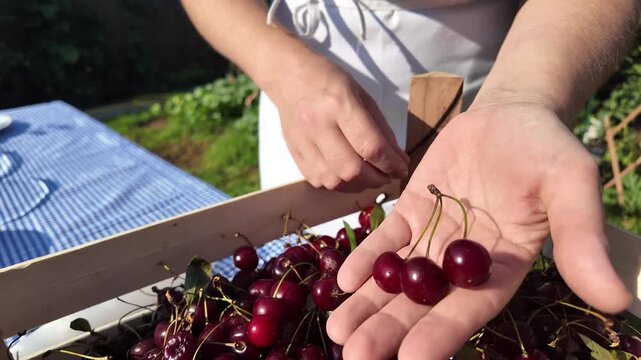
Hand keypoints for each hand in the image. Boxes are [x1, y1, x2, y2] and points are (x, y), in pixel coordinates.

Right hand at [271, 56, 408, 191]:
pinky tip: (347, 176)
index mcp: (340, 104)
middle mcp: (319, 125)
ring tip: (369, 178)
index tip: (402, 169)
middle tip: (387, 176)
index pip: (370, 146)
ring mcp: (303, 142)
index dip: (390, 164)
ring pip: (334, 181)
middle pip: (351, 170)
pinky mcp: (294, 154)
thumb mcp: (363, 97)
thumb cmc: (331, 82)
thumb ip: (381, 129)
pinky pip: (319, 182)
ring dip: (357, 186)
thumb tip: (398, 160)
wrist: (289, 77)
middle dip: (376, 179)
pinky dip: (338, 184)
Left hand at [326, 101, 631, 358]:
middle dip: (390, 330)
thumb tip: (615, 300)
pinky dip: (366, 260)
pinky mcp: (413, 212)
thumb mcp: (569, 185)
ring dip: (369, 305)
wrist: (512, 112)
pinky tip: (343, 281)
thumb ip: (581, 239)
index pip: (472, 309)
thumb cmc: (547, 148)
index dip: (442, 334)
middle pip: (425, 305)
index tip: (412, 359)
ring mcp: (436, 238)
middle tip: (354, 355)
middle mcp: (465, 263)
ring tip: (337, 332)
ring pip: (399, 280)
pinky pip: (387, 240)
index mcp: (504, 267)